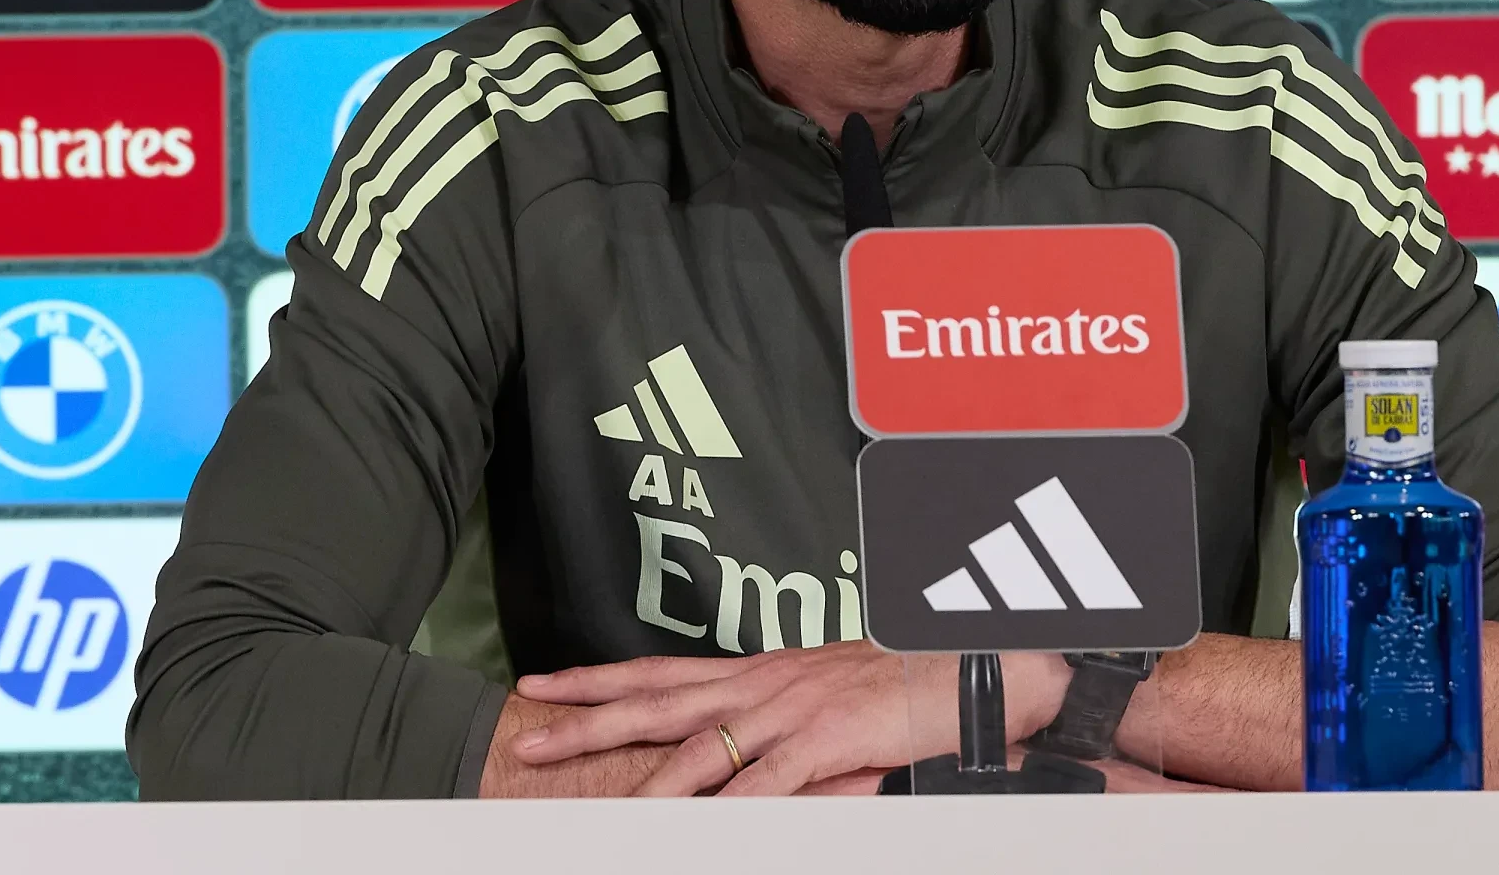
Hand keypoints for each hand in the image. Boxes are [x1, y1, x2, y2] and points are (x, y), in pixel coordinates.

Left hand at [510, 643, 1068, 796]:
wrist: (968, 665)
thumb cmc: (902, 682)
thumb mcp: (827, 697)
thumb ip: (779, 723)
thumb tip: (738, 756)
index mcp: (759, 669)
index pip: (659, 672)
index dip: (598, 680)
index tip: (546, 687)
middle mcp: (762, 682)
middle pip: (655, 702)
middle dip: (586, 723)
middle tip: (529, 742)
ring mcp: (790, 709)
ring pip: (697, 751)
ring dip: (639, 784)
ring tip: (591, 810)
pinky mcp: (825, 740)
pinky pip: (763, 786)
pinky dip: (723, 815)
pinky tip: (690, 834)